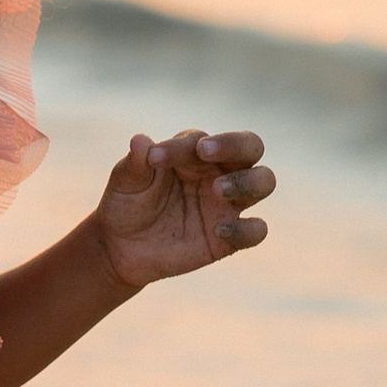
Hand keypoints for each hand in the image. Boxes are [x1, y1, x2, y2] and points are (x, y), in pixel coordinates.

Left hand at [93, 128, 274, 290]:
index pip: (202, 140)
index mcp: (195, 152)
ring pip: (264, 180)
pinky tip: (219, 230)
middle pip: (250, 146)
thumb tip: (140, 140)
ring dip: (246, 181)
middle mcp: (219, 172)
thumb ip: (135, 163)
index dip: (181, 146)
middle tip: (205, 152)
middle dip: (234, 144)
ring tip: (217, 189)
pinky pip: (256, 230)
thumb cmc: (127, 203)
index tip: (154, 157)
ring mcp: (228, 204)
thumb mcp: (125, 182)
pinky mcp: (231, 237)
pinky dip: (247, 229)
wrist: (122, 246)